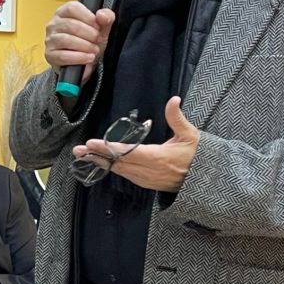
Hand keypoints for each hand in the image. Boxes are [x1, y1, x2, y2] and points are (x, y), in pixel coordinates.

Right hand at [44, 3, 114, 85]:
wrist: (83, 62)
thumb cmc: (88, 41)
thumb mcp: (101, 28)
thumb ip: (106, 18)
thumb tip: (102, 15)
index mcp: (64, 12)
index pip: (72, 8)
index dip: (88, 17)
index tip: (98, 26)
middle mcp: (54, 24)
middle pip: (70, 25)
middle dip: (89, 34)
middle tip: (97, 40)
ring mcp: (50, 40)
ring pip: (66, 40)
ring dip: (85, 46)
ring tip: (94, 50)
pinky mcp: (50, 55)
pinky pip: (63, 56)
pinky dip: (79, 57)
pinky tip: (88, 58)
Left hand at [72, 96, 199, 191]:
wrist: (206, 181)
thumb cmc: (199, 156)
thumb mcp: (190, 135)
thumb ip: (177, 118)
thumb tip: (173, 100)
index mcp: (157, 158)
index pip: (126, 152)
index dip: (107, 148)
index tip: (91, 144)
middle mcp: (149, 171)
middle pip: (117, 163)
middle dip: (97, 156)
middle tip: (77, 150)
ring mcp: (147, 179)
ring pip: (119, 170)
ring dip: (101, 162)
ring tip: (84, 155)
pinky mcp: (147, 183)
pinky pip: (126, 175)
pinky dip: (112, 168)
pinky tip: (102, 162)